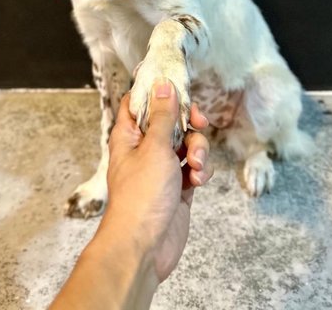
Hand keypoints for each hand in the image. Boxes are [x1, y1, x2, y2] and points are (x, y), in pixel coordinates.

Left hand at [105, 78, 212, 281]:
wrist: (144, 246)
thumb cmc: (141, 195)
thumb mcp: (154, 147)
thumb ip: (162, 115)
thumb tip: (162, 85)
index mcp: (130, 135)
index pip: (139, 102)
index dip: (157, 92)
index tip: (178, 88)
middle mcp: (145, 148)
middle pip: (170, 121)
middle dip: (188, 123)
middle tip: (199, 123)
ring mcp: (163, 168)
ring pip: (187, 144)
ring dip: (198, 150)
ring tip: (196, 166)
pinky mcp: (179, 186)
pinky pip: (195, 167)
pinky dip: (201, 171)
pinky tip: (198, 181)